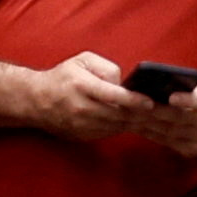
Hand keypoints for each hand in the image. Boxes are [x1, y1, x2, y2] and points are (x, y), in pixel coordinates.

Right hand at [26, 55, 169, 151]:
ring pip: (116, 126)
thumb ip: (106, 67)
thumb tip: (123, 84)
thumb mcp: (82, 60)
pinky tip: (129, 119)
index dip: (133, 100)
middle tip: (159, 112)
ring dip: (133, 122)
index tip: (150, 102)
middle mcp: (81, 108)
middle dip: (139, 114)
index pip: (113, 96)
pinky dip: (121, 127)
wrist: (36, 100)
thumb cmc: (63, 77)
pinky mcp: (83, 135)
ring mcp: (82, 125)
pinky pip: (109, 132)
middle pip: (118, 115)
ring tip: (149, 116)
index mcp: (81, 86)